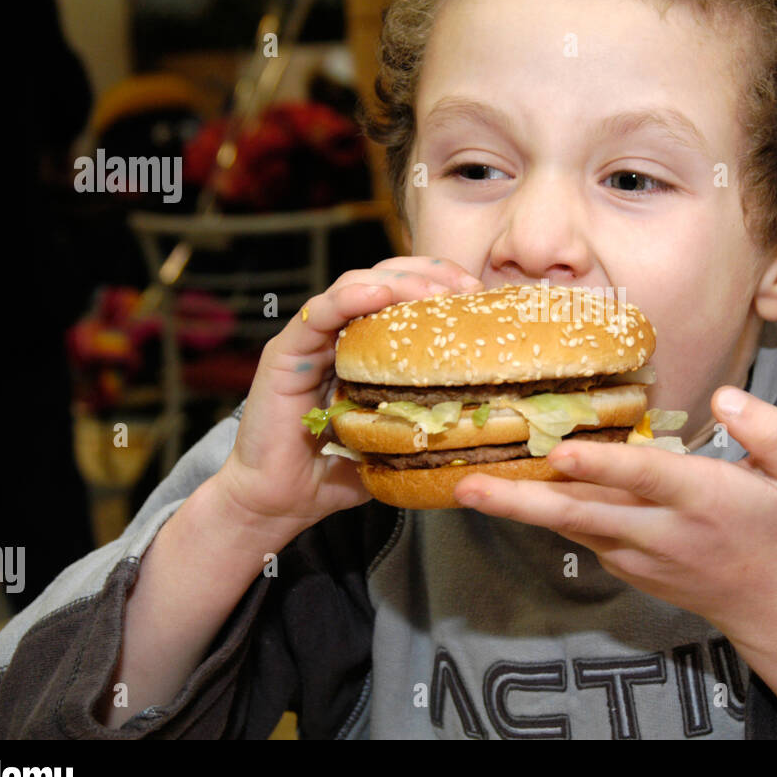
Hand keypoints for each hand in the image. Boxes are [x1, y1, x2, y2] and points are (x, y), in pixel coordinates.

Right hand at [215, 256, 482, 543]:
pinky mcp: (285, 353)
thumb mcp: (399, 438)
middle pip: (387, 277)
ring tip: (432, 291)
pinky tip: (377, 293)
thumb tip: (494, 414)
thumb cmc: (339, 471)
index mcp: (368, 346)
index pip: (408, 294)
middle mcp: (339, 333)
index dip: (445, 286)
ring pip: (355, 284)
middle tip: (467, 289)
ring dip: (398, 281)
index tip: (481, 296)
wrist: (281, 502)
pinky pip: (317, 314)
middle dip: (431, 274)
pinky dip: (348, 297)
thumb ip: (432, 417)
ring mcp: (311, 340)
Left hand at [452, 385, 776, 637]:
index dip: (603, 466)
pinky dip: (547, 513)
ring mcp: (638, 554)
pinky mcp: (625, 565)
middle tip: (469, 487)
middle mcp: (662, 530)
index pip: (646, 478)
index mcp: (703, 498)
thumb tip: (725, 397)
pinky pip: (581, 533)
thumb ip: (771, 429)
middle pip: (584, 513)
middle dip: (523, 501)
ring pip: (572, 526)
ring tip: (469, 488)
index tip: (562, 453)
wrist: (771, 602)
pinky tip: (512, 493)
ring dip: (520, 508)